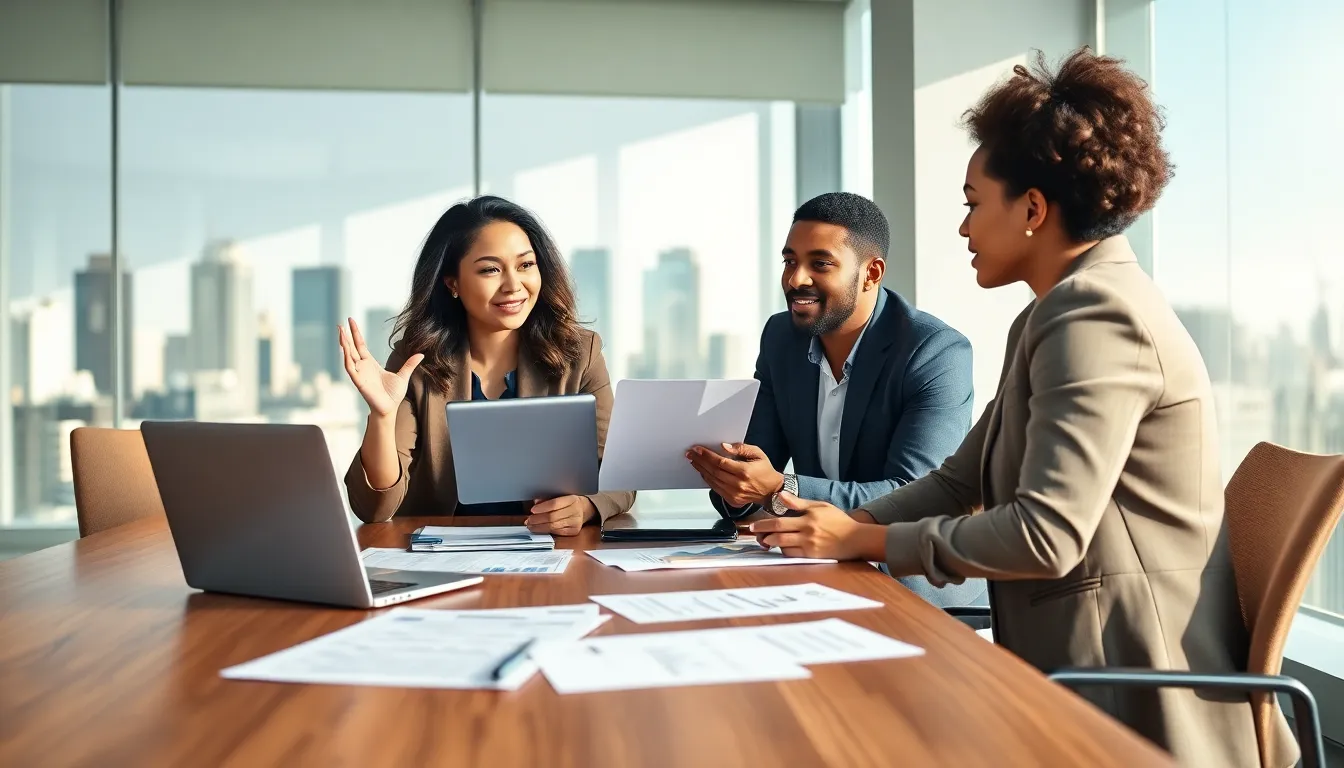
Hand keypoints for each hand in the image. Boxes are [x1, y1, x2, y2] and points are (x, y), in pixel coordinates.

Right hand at [339, 318, 422, 418]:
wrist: (390, 408)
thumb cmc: (393, 395)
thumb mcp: (403, 375)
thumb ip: (410, 364)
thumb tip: (420, 354)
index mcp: (370, 363)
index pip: (360, 345)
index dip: (355, 334)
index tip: (351, 322)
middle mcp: (363, 366)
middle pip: (351, 348)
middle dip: (346, 336)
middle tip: (340, 323)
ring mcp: (359, 373)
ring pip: (348, 356)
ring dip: (344, 345)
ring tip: (340, 333)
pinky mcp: (359, 381)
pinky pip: (350, 368)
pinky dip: (347, 359)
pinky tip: (344, 350)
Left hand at [526, 495, 595, 536]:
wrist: (583, 509)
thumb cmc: (569, 502)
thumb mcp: (561, 495)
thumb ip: (548, 498)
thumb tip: (536, 502)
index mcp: (572, 499)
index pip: (554, 504)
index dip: (542, 507)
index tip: (532, 510)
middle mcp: (575, 511)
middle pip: (553, 517)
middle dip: (538, 519)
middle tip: (528, 520)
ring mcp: (575, 522)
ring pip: (554, 526)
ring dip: (539, 527)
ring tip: (531, 525)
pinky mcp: (574, 531)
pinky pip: (557, 532)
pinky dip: (547, 531)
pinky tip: (540, 529)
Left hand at [686, 443, 782, 506]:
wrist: (772, 491)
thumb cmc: (765, 471)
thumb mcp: (757, 453)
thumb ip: (741, 448)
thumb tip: (724, 447)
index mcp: (744, 472)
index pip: (720, 462)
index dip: (707, 455)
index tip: (698, 449)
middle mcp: (738, 484)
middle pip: (713, 471)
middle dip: (700, 461)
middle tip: (691, 454)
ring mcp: (734, 494)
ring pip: (712, 481)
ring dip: (701, 470)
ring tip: (694, 461)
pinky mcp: (732, 500)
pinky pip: (715, 489)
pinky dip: (708, 480)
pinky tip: (703, 472)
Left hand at [748, 492, 876, 559]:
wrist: (856, 539)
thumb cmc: (838, 520)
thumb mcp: (819, 506)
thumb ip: (799, 503)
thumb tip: (781, 496)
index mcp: (808, 518)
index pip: (780, 522)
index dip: (764, 525)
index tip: (753, 526)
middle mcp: (807, 533)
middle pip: (778, 535)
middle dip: (763, 535)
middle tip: (753, 535)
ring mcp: (810, 546)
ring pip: (784, 547)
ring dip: (772, 544)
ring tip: (766, 541)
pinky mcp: (813, 556)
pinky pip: (793, 555)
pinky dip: (784, 551)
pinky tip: (781, 547)